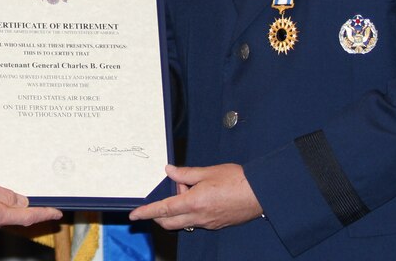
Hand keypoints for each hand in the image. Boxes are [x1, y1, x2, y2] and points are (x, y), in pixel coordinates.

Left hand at [128, 163, 261, 231]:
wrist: (261, 193)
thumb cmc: (237, 180)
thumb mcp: (207, 172)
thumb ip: (185, 173)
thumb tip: (169, 171)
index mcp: (194, 203)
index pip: (163, 210)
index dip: (146, 212)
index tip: (134, 215)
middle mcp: (199, 217)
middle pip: (169, 222)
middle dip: (159, 213)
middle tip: (166, 193)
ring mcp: (208, 223)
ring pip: (183, 222)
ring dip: (178, 210)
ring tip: (189, 189)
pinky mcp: (216, 225)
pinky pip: (196, 221)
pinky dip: (190, 211)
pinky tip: (200, 196)